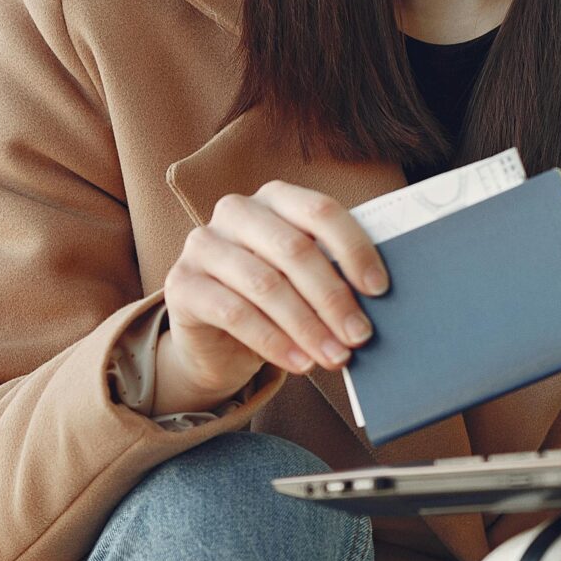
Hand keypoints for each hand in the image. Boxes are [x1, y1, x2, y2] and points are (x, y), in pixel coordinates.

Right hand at [154, 181, 390, 415]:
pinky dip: (274, 342)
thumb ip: (334, 272)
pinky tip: (300, 363)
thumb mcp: (305, 278)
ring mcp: (203, 245)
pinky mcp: (181, 284)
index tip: (379, 289)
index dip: (354, 249)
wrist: (217, 338)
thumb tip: (379, 296)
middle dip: (332, 297)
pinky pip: (234, 314)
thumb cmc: (274, 299)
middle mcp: (235, 212)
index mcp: (274, 197)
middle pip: (293, 250)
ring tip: (335, 356)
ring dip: (307, 327)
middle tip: (359, 335)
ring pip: (266, 285)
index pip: (320, 211)